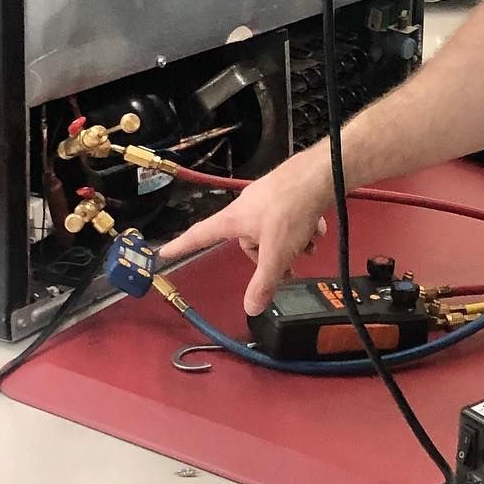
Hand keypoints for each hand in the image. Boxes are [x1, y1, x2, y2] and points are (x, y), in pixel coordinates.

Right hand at [157, 152, 331, 315]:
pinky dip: (303, 226)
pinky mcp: (285, 192)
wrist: (320, 175)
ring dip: (292, 242)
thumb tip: (251, 309)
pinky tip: (316, 229)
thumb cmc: (291, 209)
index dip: (181, 245)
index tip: (163, 253)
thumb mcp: (276, 253)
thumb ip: (263, 282)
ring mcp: (266, 198)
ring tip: (309, 244)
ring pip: (273, 230)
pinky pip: (288, 217)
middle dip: (270, 256)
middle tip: (289, 266)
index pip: (200, 235)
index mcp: (233, 220)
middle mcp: (246, 207)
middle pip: (248, 241)